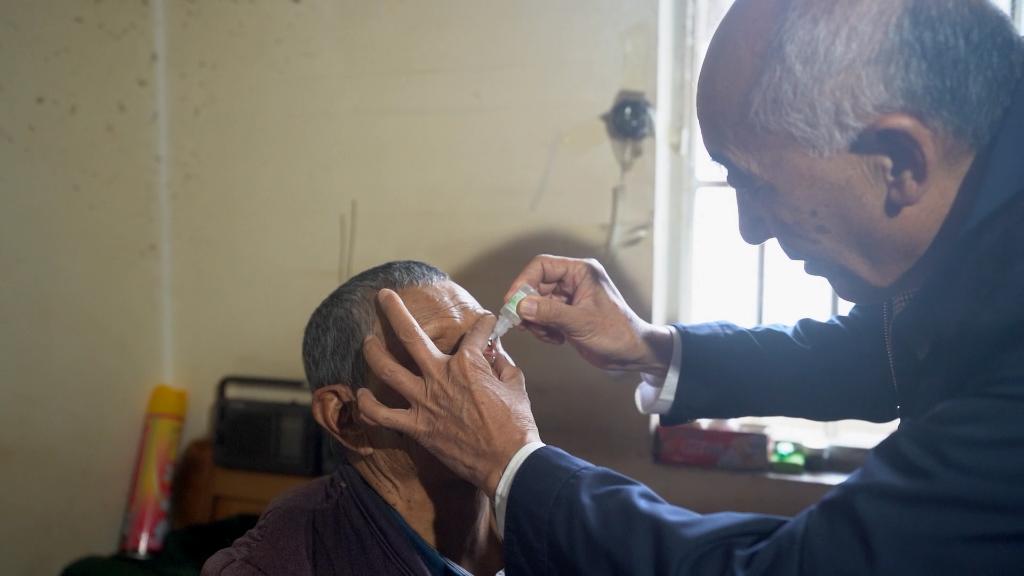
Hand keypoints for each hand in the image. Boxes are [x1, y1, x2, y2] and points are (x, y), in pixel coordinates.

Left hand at [356, 289, 540, 497]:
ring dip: (373, 352)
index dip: (485, 324)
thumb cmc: (517, 425)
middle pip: (410, 336)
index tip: (487, 323)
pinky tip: (362, 394)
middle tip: (383, 295)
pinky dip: (368, 405)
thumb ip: (503, 364)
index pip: (475, 332)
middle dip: (394, 311)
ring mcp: (424, 401)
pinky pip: (383, 414)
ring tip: (366, 340)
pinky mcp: (417, 426)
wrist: (508, 462)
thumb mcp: (517, 385)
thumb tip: (496, 353)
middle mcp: (440, 375)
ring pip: (388, 370)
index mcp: (469, 363)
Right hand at [506, 254, 672, 376]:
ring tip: (548, 335)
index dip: (524, 281)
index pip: (542, 266)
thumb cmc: (618, 333)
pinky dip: (543, 329)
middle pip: (536, 286)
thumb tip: (522, 306)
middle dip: (528, 306)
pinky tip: (556, 339)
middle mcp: (574, 281)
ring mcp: (570, 299)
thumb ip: (550, 313)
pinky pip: (543, 317)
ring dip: (536, 321)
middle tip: (523, 324)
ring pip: (537, 304)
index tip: (512, 301)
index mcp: (581, 272)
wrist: (633, 354)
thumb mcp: (582, 322)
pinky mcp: (567, 315)